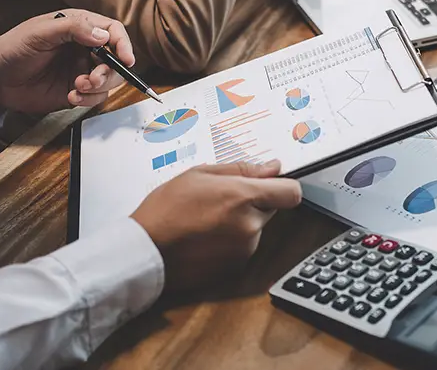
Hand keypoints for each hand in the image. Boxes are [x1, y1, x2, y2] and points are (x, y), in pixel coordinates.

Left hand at [0, 9, 135, 113]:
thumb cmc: (13, 49)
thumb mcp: (41, 32)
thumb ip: (73, 28)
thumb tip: (103, 35)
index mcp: (80, 27)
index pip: (113, 31)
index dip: (123, 44)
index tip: (126, 59)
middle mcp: (85, 48)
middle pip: (116, 59)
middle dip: (109, 72)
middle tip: (93, 80)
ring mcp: (82, 69)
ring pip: (110, 80)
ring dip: (99, 87)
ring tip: (78, 89)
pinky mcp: (78, 90)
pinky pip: (97, 97)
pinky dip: (88, 99)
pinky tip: (71, 96)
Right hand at [131, 160, 301, 290]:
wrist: (145, 251)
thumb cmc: (166, 209)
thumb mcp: (199, 174)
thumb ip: (241, 169)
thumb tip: (272, 168)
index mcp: (243, 197)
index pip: (291, 193)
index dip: (283, 186)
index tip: (270, 184)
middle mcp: (250, 225)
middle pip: (271, 209)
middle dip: (253, 203)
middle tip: (221, 200)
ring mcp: (244, 249)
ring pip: (256, 228)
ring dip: (241, 223)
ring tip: (207, 220)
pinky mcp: (236, 267)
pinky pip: (244, 248)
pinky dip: (231, 242)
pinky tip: (206, 238)